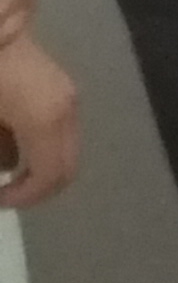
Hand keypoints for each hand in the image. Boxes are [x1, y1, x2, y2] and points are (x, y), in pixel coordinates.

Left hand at [0, 29, 81, 204]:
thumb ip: (0, 147)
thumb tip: (6, 164)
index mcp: (45, 122)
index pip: (48, 177)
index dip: (24, 197)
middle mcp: (66, 113)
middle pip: (65, 168)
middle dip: (37, 187)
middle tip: (8, 192)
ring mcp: (65, 97)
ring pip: (63, 147)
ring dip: (39, 163)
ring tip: (7, 165)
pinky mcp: (57, 85)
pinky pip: (57, 127)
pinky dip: (39, 142)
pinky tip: (10, 136)